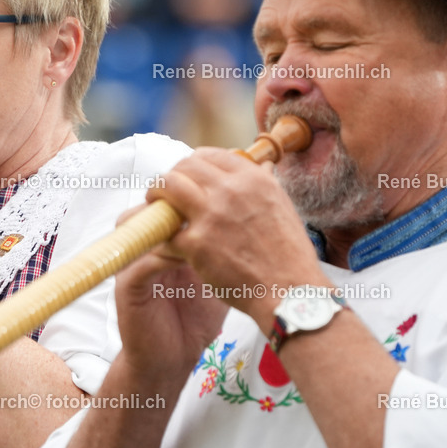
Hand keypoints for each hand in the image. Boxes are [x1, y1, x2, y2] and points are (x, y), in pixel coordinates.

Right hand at [113, 206, 227, 383]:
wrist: (173, 357)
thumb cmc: (195, 317)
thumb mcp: (214, 273)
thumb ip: (222, 245)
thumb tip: (253, 215)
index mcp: (161, 241)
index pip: (166, 203)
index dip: (186, 191)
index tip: (217, 191)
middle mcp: (142, 248)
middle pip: (148, 207)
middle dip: (175, 200)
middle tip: (206, 203)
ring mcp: (131, 265)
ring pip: (136, 226)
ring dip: (166, 223)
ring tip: (196, 226)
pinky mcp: (127, 286)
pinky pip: (141, 260)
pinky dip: (165, 254)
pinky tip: (189, 256)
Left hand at [145, 148, 327, 332]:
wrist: (290, 292)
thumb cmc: (288, 255)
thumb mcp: (283, 207)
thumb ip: (264, 184)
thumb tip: (261, 165)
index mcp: (253, 180)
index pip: (209, 155)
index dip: (192, 164)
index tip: (187, 176)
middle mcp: (231, 191)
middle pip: (184, 166)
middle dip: (171, 177)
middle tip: (166, 192)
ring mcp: (211, 216)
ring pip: (166, 186)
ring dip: (156, 195)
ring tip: (156, 207)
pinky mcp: (196, 244)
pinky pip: (165, 230)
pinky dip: (162, 235)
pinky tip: (166, 242)